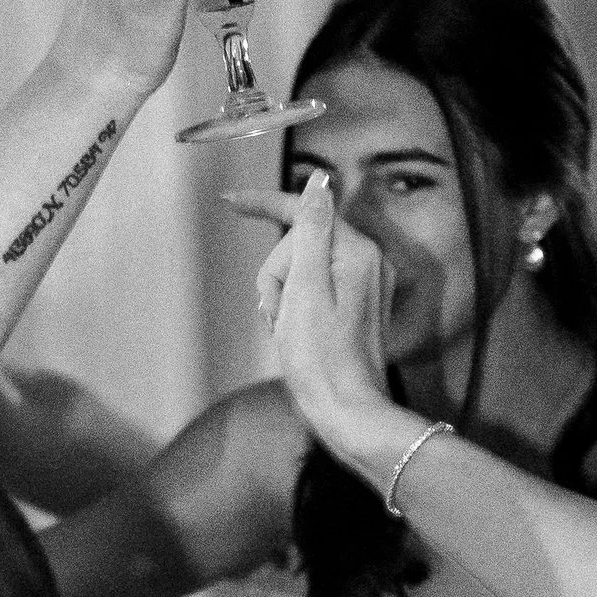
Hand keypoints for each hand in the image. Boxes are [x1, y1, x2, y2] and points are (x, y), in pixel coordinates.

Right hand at [257, 177, 416, 478]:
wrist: (345, 412)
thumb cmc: (322, 359)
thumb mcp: (305, 288)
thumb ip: (310, 229)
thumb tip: (317, 183)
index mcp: (356, 251)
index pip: (304, 211)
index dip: (264, 204)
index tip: (229, 201)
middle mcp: (366, 261)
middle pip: (297, 244)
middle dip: (275, 274)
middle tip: (277, 314)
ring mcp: (363, 285)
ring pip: (299, 269)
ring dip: (281, 297)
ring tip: (285, 331)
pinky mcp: (355, 307)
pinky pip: (311, 290)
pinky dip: (293, 308)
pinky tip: (293, 335)